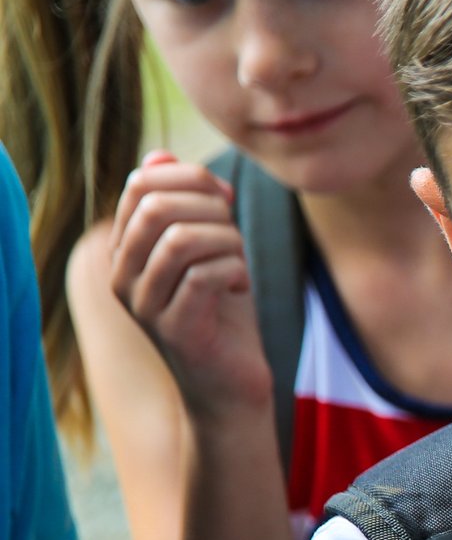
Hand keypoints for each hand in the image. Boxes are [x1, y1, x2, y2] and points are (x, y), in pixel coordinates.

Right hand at [108, 150, 273, 417]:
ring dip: (228, 242)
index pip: (141, 184)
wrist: (232, 384)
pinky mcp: (174, 330)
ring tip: (238, 262)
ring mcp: (144, 305)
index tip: (225, 200)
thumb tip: (161, 156)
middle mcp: (122, 275)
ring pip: (181, 240)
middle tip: (236, 234)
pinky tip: (240, 287)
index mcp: (126, 249)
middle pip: (156, 207)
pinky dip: (235, 272)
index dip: (191, 178)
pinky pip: (204, 276)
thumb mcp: (208, 248)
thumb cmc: (223, 312)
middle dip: (211, 209)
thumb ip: (188, 205)